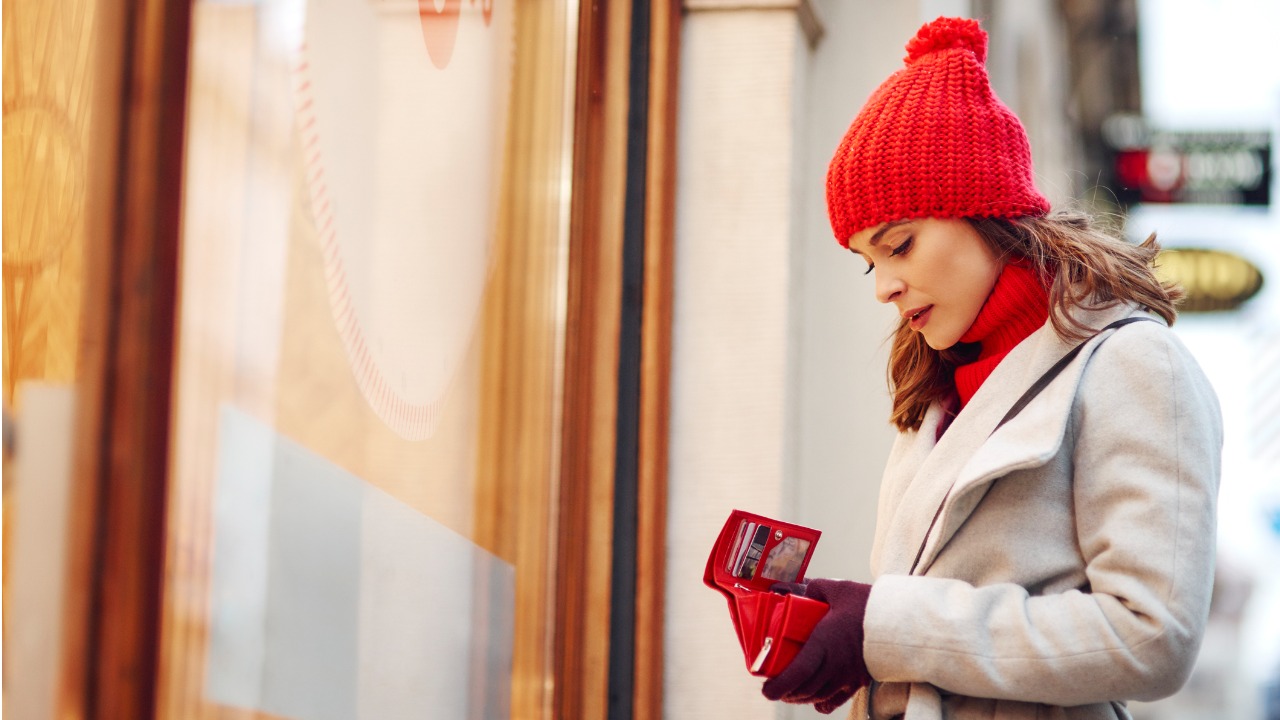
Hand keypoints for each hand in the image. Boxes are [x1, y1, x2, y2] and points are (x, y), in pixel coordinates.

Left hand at [761, 578, 871, 713]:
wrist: (902, 620)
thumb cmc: (869, 604)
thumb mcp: (839, 589)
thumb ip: (817, 588)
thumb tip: (803, 589)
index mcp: (824, 643)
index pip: (797, 673)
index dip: (779, 686)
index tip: (766, 690)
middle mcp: (834, 664)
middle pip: (804, 689)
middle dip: (786, 692)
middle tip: (775, 686)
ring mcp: (847, 675)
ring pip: (818, 696)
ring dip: (801, 696)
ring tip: (791, 690)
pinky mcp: (859, 680)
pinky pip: (837, 700)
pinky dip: (822, 702)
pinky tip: (816, 700)